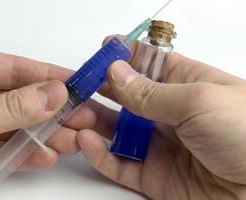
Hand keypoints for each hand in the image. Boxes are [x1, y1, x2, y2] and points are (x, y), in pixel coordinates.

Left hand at [0, 47, 108, 189]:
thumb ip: (12, 107)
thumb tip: (54, 93)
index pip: (14, 68)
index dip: (49, 75)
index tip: (78, 83)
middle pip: (22, 98)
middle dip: (55, 109)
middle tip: (84, 115)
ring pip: (18, 125)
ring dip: (47, 134)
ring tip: (74, 140)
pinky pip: (6, 149)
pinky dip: (26, 154)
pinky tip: (47, 155)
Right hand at [77, 39, 245, 198]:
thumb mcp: (197, 101)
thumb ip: (151, 91)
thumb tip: (117, 71)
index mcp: (186, 84)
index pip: (147, 64)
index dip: (124, 56)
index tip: (101, 52)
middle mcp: (169, 112)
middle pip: (126, 97)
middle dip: (100, 89)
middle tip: (76, 85)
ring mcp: (159, 144)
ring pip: (117, 130)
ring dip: (93, 122)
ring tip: (73, 114)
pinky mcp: (153, 174)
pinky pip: (119, 163)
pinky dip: (100, 153)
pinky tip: (87, 141)